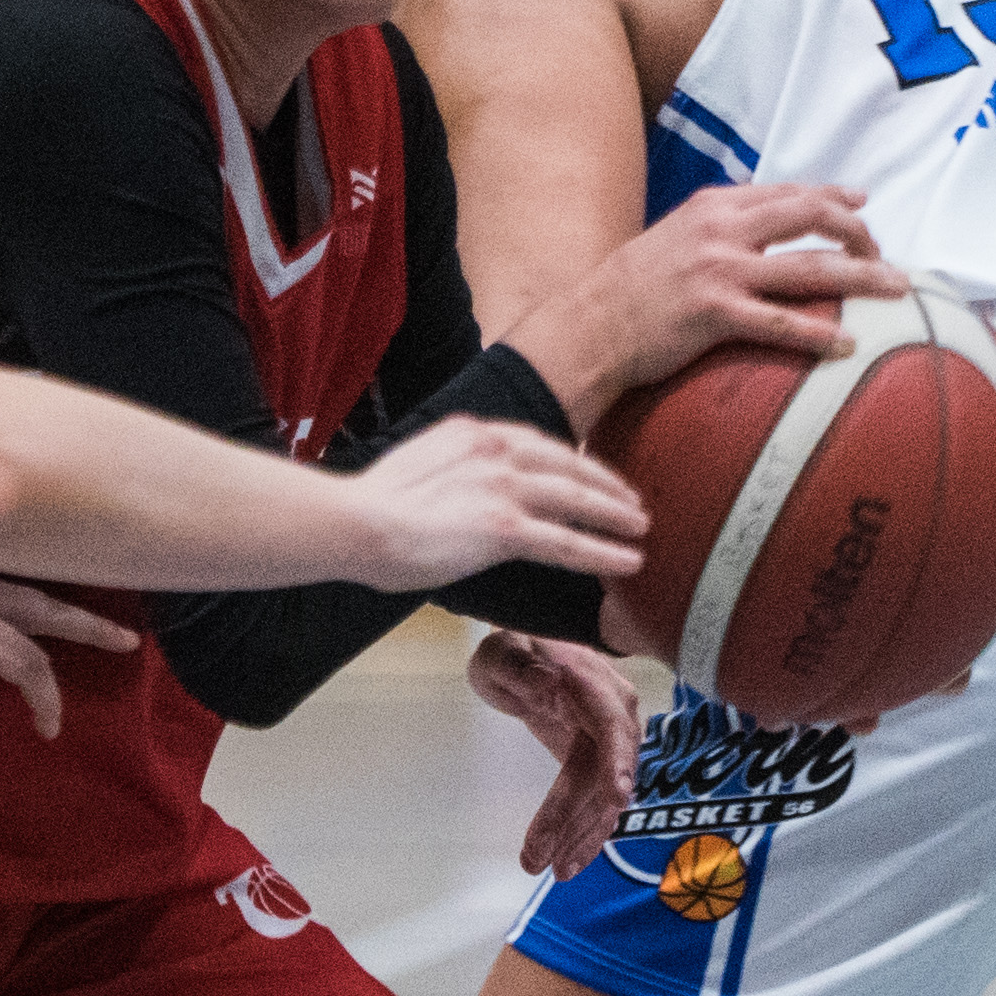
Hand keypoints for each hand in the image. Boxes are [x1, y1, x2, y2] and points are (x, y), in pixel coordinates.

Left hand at [0, 565, 138, 738]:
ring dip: (65, 610)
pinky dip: (33, 600)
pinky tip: (42, 610)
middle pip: (48, 612)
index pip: (28, 664)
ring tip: (96, 625)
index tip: (48, 730)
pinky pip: (6, 585)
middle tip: (128, 642)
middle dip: (90, 630)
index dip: (46, 700)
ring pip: (30, 593)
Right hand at [348, 418, 644, 590]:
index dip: (574, 461)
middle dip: (606, 485)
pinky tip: (628, 563)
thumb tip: (464, 496)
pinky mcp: (504, 527)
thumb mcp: (419, 468)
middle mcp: (495, 450)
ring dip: (615, 516)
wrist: (354, 522)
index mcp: (473, 431)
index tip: (593, 474)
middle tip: (633, 503)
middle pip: (568, 465)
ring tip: (641, 530)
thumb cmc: (371, 509)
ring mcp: (503, 487)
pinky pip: (566, 541)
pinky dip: (602, 552)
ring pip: (577, 500)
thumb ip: (453, 471)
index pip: (538, 443)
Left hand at [470, 630, 642, 875]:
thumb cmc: (514, 648)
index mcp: (595, 687)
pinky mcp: (597, 764)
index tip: (617, 795)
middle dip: (575, 819)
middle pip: (603, 774)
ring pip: (602, 798)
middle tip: (542, 859)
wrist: (528, 653)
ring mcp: (611, 743)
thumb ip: (523, 670)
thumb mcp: (505, 653)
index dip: (617, 760)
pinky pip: (596, 804)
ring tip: (552, 870)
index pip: (612, 725)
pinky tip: (566, 862)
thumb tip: (551, 684)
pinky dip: (582, 834)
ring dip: (579, 837)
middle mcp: (615, 717)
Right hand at [507, 180, 901, 424]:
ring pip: (809, 267)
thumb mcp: (669, 242)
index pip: (785, 191)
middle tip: (883, 254)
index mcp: (712, 207)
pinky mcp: (714, 312)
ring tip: (896, 290)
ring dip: (861, 276)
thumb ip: (711, 233)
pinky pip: (781, 322)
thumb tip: (750, 239)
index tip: (860, 204)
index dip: (830, 196)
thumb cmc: (625, 294)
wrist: (586, 327)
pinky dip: (818, 333)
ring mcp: (719, 269)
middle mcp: (721, 229)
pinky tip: (846, 344)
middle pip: (809, 215)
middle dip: (856, 230)